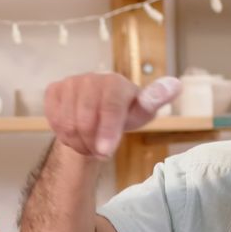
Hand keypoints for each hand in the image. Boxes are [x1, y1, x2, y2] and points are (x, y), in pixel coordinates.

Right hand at [43, 73, 180, 157]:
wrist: (97, 110)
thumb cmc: (125, 113)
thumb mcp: (142, 112)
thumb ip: (155, 100)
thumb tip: (176, 84)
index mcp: (116, 82)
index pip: (110, 107)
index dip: (108, 131)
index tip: (106, 152)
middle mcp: (91, 78)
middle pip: (86, 120)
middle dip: (93, 144)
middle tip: (102, 153)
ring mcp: (70, 82)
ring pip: (67, 123)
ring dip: (78, 143)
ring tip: (90, 146)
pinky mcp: (54, 90)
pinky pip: (54, 121)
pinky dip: (64, 135)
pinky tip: (76, 136)